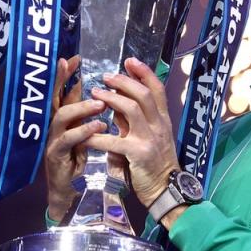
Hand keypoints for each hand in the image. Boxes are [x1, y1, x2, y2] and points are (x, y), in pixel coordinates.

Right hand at [43, 55, 106, 221]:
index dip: (63, 74)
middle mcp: (51, 126)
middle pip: (52, 97)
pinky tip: (99, 127)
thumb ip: (85, 112)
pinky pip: (68, 141)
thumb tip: (93, 90)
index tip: (73, 58)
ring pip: (60, 117)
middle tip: (76, 69)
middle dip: (60, 80)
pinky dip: (84, 132)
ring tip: (100, 103)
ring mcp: (51, 140)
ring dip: (80, 107)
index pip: (59, 91)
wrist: (71, 191)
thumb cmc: (76, 158)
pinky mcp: (56, 157)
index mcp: (60, 118)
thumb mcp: (82, 131)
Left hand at [85, 57, 179, 207]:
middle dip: (123, 82)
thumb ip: (136, 120)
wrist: (165, 189)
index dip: (144, 73)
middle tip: (106, 77)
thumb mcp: (151, 136)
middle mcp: (159, 125)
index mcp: (163, 119)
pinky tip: (85, 136)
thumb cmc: (156, 163)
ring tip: (95, 95)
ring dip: (111, 99)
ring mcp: (150, 139)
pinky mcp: (138, 154)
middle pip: (143, 94)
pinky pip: (114, 141)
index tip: (129, 61)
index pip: (157, 89)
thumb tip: (118, 101)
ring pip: (131, 110)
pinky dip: (97, 137)